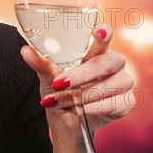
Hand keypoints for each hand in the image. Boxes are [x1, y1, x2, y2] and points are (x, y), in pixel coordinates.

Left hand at [20, 24, 134, 132]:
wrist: (67, 122)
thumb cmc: (61, 92)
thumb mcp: (48, 78)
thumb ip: (41, 64)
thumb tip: (25, 51)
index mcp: (96, 51)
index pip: (104, 37)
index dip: (104, 33)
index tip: (99, 30)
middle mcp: (114, 63)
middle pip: (106, 63)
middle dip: (81, 75)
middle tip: (60, 83)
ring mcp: (124, 81)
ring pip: (110, 85)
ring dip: (84, 96)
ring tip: (66, 102)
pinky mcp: (127, 101)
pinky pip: (115, 104)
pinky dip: (94, 109)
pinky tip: (81, 111)